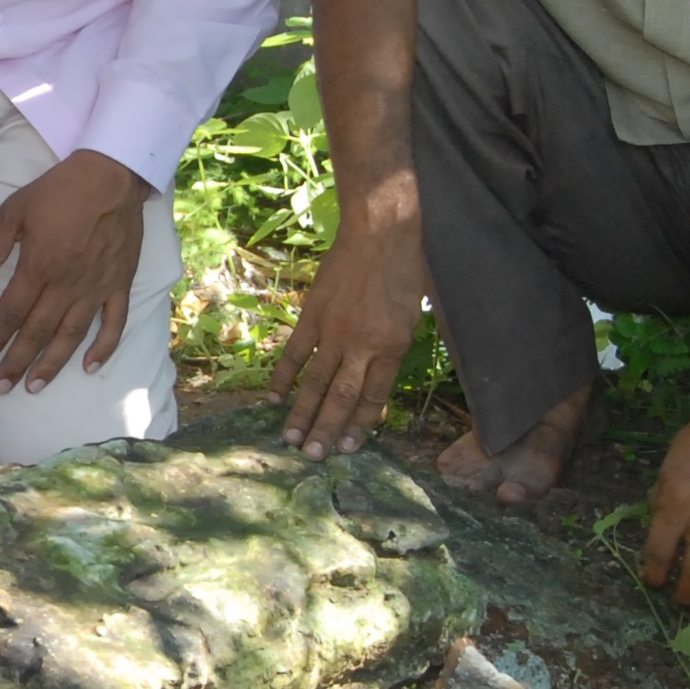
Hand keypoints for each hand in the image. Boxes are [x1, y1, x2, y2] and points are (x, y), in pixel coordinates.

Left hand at [0, 149, 149, 394]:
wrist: (112, 176)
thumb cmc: (59, 190)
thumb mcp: (14, 210)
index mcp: (38, 267)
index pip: (11, 313)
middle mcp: (67, 285)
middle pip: (37, 332)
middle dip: (17, 362)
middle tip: (1, 387)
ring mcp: (96, 288)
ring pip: (71, 336)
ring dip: (52, 364)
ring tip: (35, 386)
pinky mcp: (120, 284)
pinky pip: (114, 323)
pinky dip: (104, 348)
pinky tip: (91, 367)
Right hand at [273, 220, 427, 455]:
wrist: (380, 232)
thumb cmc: (406, 271)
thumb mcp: (415, 316)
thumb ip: (396, 350)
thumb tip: (378, 380)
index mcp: (392, 348)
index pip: (373, 397)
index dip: (360, 426)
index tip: (348, 448)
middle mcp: (362, 346)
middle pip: (342, 398)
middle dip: (327, 430)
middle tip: (313, 457)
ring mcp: (334, 331)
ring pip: (315, 381)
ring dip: (302, 414)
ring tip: (291, 440)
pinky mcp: (313, 315)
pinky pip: (295, 353)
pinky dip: (284, 376)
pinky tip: (274, 398)